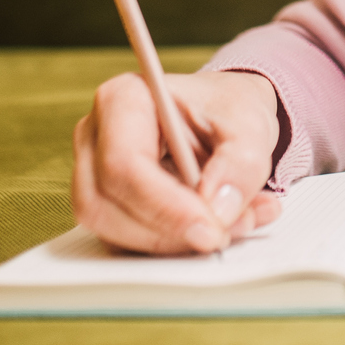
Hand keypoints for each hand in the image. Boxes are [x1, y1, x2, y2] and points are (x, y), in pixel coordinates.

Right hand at [72, 70, 283, 253]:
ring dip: (174, 243)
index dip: (164, 206)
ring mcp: (93, 174)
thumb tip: (218, 211)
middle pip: (106, 204)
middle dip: (168, 232)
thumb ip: (242, 163)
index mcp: (122, 99)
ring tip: (233, 225)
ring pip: (113, 231)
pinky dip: (174, 245)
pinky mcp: (108, 205)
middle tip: (223, 235)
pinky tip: (218, 228)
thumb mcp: (251, 124)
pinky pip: (127, 241)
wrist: (227, 118)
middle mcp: (96, 137)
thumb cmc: (229, 109)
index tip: (209, 230)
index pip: (123, 164)